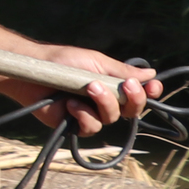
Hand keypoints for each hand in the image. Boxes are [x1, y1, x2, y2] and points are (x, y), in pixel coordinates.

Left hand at [10, 47, 162, 137]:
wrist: (35, 70)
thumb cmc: (63, 61)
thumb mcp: (96, 62)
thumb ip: (121, 71)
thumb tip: (151, 73)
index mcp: (113, 85)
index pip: (139, 94)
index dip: (149, 93)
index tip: (153, 86)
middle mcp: (105, 101)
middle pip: (132, 110)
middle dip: (134, 99)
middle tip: (127, 85)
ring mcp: (90, 114)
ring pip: (112, 118)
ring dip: (104, 102)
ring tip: (88, 87)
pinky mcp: (75, 125)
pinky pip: (91, 127)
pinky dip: (84, 115)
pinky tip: (71, 104)